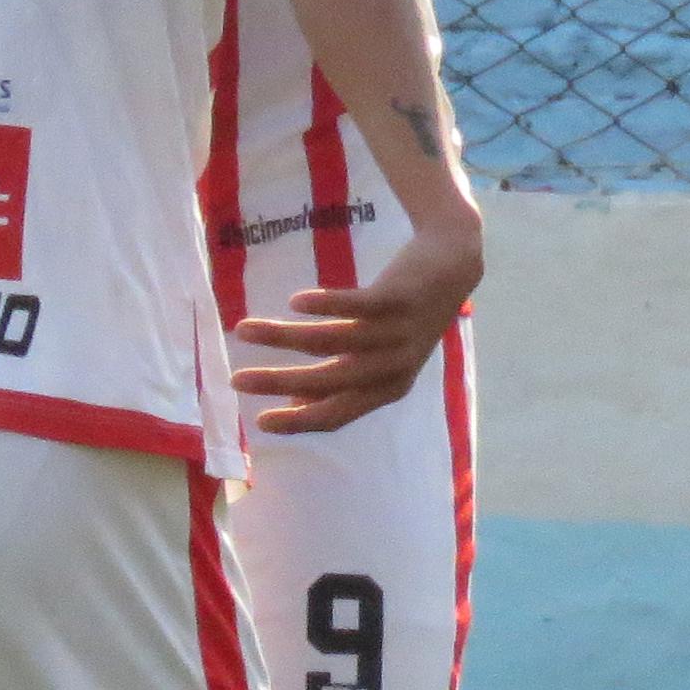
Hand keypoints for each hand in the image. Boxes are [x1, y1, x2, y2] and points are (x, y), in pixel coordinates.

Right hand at [233, 221, 481, 434]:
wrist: (452, 267)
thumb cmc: (405, 317)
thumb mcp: (379, 356)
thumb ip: (343, 380)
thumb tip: (295, 405)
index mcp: (388, 389)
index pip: (335, 415)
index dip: (296, 422)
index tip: (257, 421)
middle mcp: (393, 367)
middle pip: (327, 382)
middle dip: (277, 383)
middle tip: (237, 379)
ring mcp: (397, 334)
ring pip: (330, 341)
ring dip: (282, 337)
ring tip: (244, 329)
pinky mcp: (398, 299)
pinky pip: (355, 306)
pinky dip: (324, 305)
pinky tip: (295, 301)